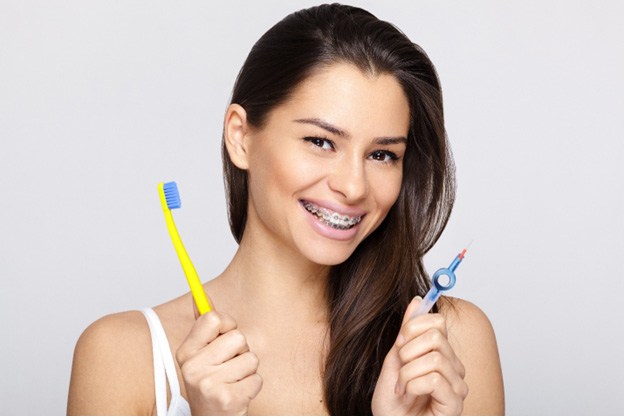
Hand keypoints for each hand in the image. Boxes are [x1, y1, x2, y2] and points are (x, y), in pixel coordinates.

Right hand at [176, 307, 261, 414]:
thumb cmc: (211, 384)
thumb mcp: (202, 355)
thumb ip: (204, 327)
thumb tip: (201, 295)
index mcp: (185, 352)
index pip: (214, 318)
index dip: (228, 325)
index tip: (224, 337)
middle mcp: (192, 368)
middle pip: (238, 337)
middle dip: (241, 351)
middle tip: (229, 366)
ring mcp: (208, 384)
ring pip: (250, 358)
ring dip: (248, 370)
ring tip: (233, 381)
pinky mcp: (227, 399)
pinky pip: (256, 378)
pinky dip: (252, 386)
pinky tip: (238, 393)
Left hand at [372, 297, 467, 414]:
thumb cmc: (392, 405)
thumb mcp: (394, 362)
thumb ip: (406, 334)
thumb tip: (417, 301)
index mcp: (441, 355)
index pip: (438, 322)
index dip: (414, 326)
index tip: (399, 343)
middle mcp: (454, 368)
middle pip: (436, 336)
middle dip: (408, 351)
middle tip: (400, 369)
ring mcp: (457, 387)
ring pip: (435, 358)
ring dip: (408, 373)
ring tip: (402, 388)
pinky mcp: (456, 404)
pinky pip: (435, 379)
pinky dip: (413, 386)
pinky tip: (409, 396)